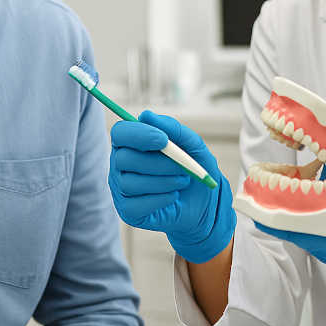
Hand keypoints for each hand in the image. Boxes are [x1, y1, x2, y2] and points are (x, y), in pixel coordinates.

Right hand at [109, 111, 235, 262]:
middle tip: (182, 167)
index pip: (120, 132)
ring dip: (163, 182)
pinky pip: (137, 204)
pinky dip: (161, 199)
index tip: (163, 140)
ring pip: (131, 183)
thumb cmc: (193, 167)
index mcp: (132, 142)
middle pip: (124, 158)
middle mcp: (121, 164)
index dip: (139, 134)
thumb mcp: (192, 145)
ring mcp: (121, 188)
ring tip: (182, 181)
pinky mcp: (128, 211)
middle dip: (158, 162)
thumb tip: (146, 115)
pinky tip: (173, 196)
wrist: (205, 202)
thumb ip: (172, 128)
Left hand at [255, 154, 325, 286]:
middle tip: (259, 209)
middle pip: (314, 245)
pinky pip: (318, 247)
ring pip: (313, 247)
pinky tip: (285, 217)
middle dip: (286, 227)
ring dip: (291, 229)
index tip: (279, 218)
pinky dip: (302, 232)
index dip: (303, 230)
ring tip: (265, 210)